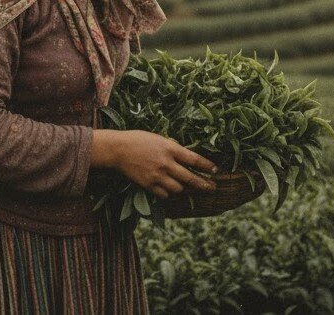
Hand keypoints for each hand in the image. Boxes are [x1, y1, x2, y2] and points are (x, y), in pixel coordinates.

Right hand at [91, 129, 216, 198]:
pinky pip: (164, 194)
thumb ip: (172, 148)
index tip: (215, 171)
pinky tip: (169, 190)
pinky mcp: (148, 185)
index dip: (207, 166)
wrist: (118, 149)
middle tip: (212, 188)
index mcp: (170, 148)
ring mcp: (157, 176)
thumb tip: (186, 156)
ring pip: (178, 189)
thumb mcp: (159, 138)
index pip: (194, 159)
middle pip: (190, 178)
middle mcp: (166, 163)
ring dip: (184, 189)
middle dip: (203, 185)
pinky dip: (169, 193)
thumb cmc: (138, 140)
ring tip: (187, 187)